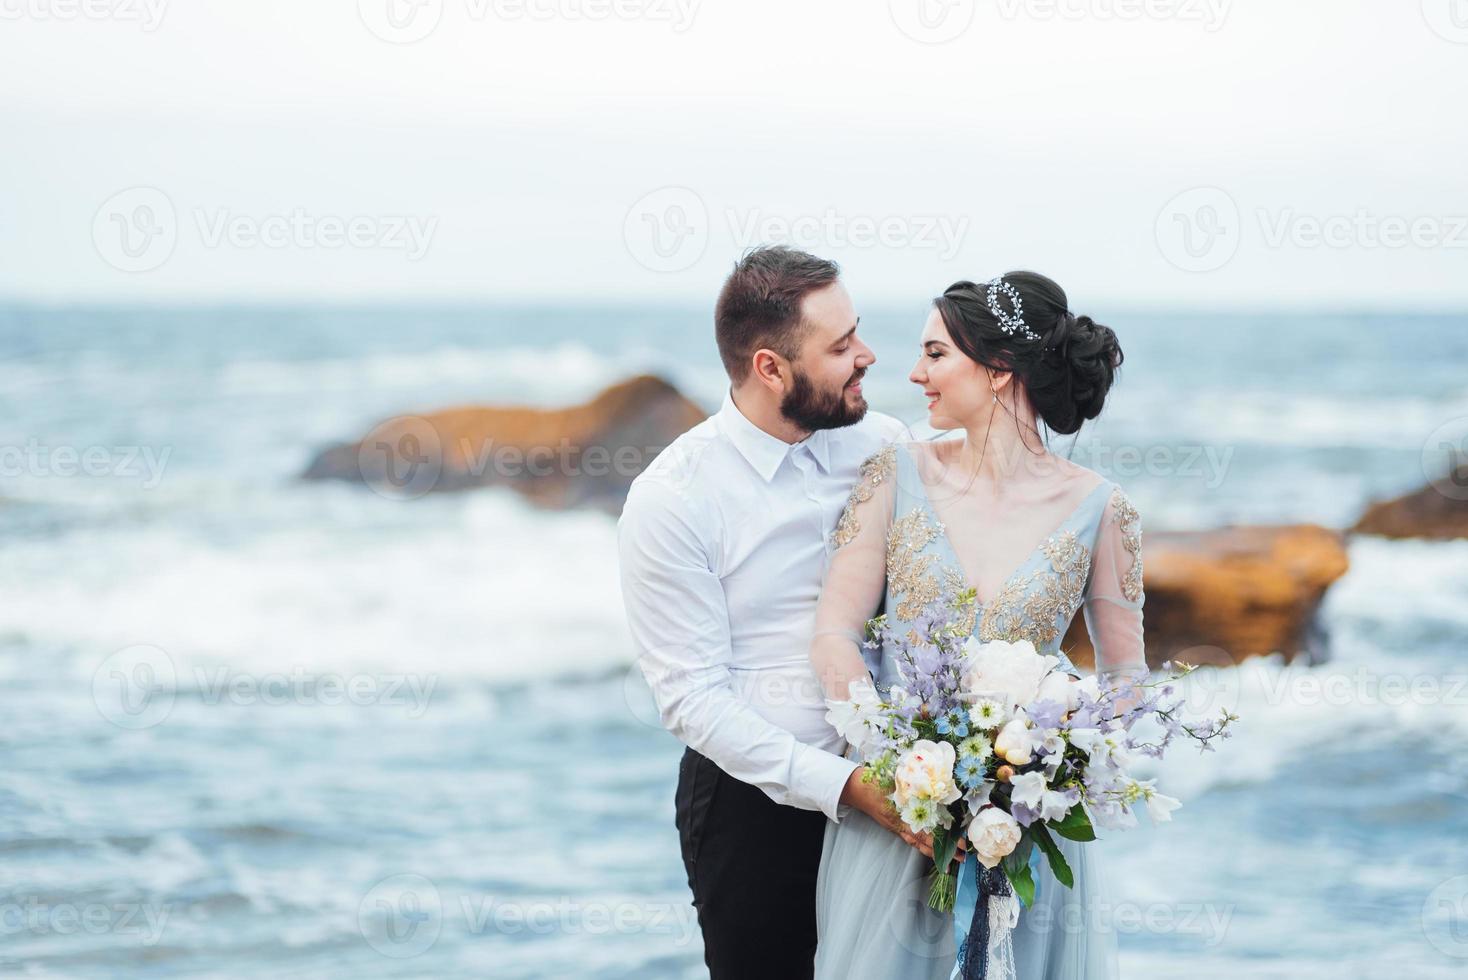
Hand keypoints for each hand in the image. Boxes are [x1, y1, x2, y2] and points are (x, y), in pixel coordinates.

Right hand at [839, 768, 966, 861]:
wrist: (855, 787)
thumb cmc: (874, 781)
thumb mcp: (896, 781)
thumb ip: (914, 785)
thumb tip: (936, 785)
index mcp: (902, 815)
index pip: (928, 832)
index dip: (946, 840)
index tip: (962, 843)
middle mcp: (900, 825)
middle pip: (925, 843)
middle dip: (944, 852)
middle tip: (962, 857)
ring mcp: (896, 827)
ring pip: (917, 844)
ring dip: (934, 852)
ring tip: (950, 859)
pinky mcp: (893, 826)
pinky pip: (910, 839)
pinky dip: (922, 845)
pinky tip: (930, 848)